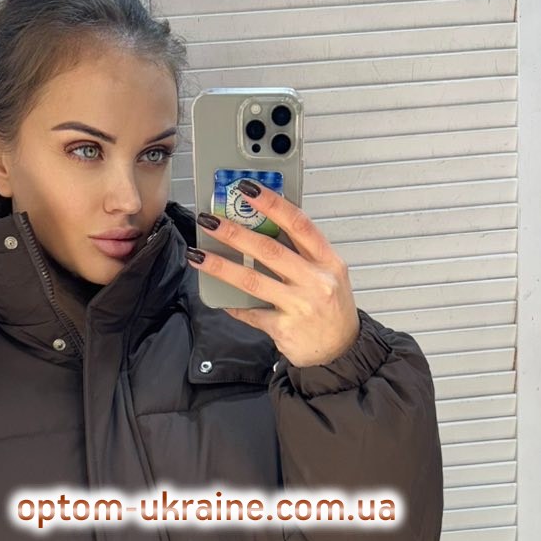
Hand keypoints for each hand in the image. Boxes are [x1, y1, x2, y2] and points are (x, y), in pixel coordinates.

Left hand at [191, 182, 360, 367]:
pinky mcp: (284, 328)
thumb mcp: (328, 274)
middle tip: (210, 220)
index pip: (298, 224)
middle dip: (235, 232)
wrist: (340, 351)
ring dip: (221, 266)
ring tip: (199, 254)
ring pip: (253, 280)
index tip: (248, 189)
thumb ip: (301, 253)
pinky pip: (251, 312)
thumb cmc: (332, 309)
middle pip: (269, 250)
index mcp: (328, 261)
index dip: (272, 203)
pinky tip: (218, 297)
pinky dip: (233, 304)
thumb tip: (260, 228)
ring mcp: (300, 306)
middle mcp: (315, 281)